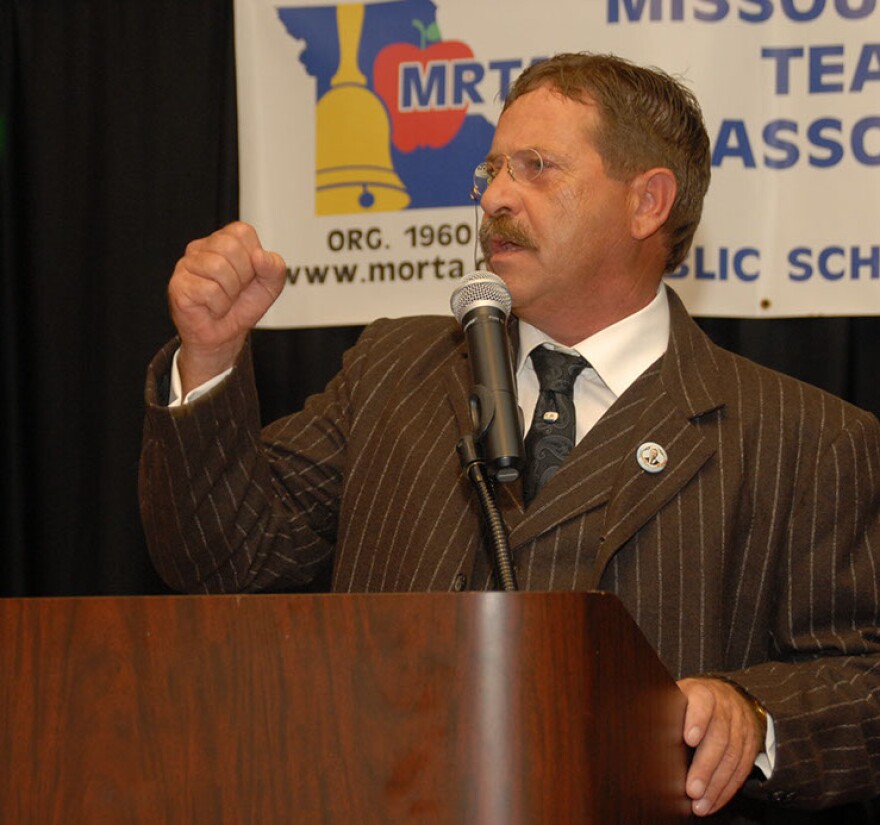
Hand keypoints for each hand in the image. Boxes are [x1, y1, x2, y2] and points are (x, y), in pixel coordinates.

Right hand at [168, 221, 286, 393]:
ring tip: (224, 300)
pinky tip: (213, 308)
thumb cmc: (242, 306)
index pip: (243, 232)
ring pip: (218, 267)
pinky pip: (208, 290)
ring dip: (230, 293)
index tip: (248, 275)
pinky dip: (218, 305)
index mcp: (224, 241)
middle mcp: (202, 248)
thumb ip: (275, 267)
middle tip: (235, 291)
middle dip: (242, 276)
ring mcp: (186, 265)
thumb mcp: (270, 286)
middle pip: (230, 247)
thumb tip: (261, 256)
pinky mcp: (178, 285)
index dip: (253, 258)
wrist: (225, 337)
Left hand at [677, 677, 764, 816]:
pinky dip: (726, 790)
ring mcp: (741, 727)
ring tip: (700, 804)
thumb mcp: (678, 696)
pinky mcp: (750, 746)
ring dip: (716, 785)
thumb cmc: (692, 701)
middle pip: (719, 737)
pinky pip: (741, 770)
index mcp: (704, 693)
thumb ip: (664, 708)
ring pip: (732, 758)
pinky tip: (713, 802)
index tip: (688, 739)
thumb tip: (640, 724)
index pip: (703, 703)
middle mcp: (726, 708)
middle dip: (705, 767)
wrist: (727, 697)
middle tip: (692, 790)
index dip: (697, 720)